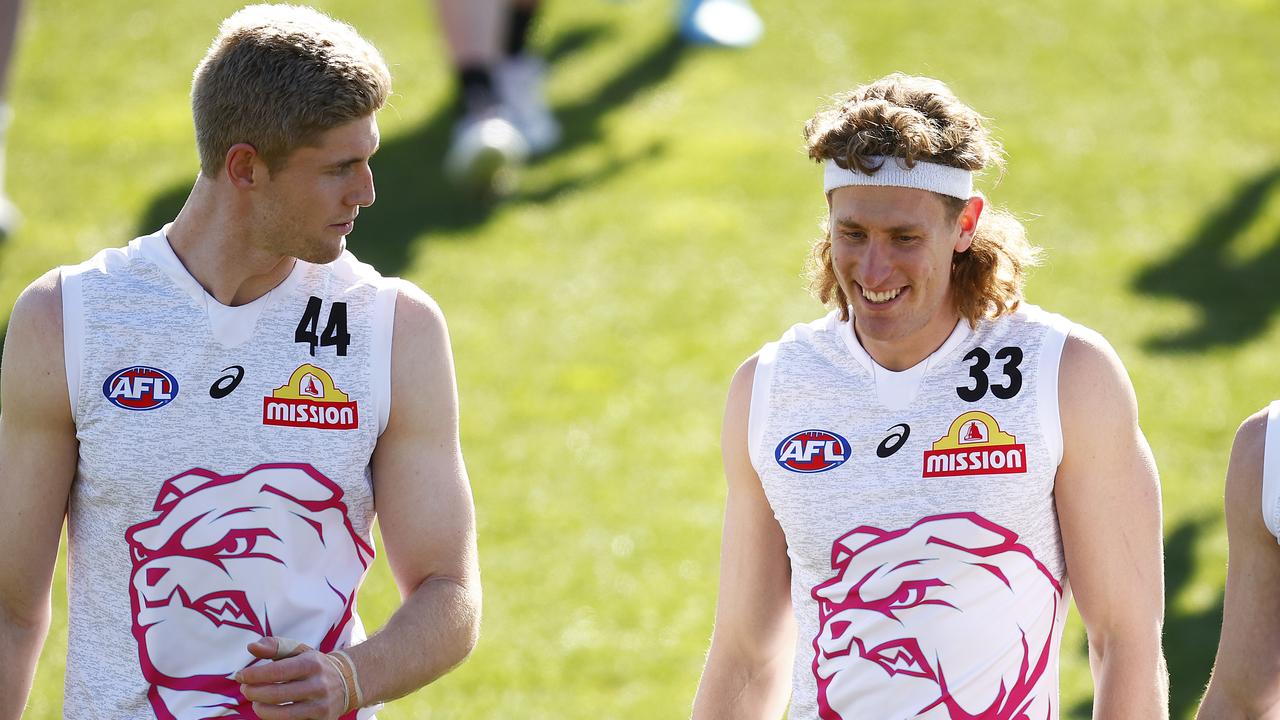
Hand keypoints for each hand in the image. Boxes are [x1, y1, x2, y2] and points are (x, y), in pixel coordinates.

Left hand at [236, 636, 350, 719]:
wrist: (349, 682)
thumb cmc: (315, 665)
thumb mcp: (300, 651)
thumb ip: (275, 646)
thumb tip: (251, 647)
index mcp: (312, 664)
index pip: (277, 671)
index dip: (254, 675)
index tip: (240, 676)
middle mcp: (318, 685)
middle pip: (277, 694)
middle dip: (254, 693)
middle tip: (244, 690)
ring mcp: (321, 706)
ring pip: (283, 714)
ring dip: (262, 709)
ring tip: (256, 703)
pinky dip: (276, 719)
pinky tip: (270, 711)